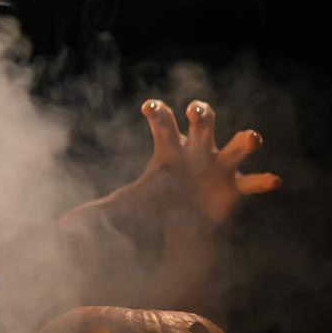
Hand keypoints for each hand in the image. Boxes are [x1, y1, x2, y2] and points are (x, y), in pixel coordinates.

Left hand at [58, 98, 281, 311]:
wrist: (184, 222)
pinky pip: (254, 181)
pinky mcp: (236, 187)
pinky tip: (272, 180)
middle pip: (203, 121)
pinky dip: (263, 180)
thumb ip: (95, 212)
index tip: (148, 105)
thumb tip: (59, 226)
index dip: (157, 111)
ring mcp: (219, 165)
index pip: (162, 122)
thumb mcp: (125, 205)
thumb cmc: (156, 202)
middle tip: (197, 111)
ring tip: (251, 138)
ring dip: (245, 140)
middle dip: (202, 113)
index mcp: (169, 148)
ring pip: (237, 145)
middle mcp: (197, 150)